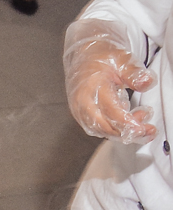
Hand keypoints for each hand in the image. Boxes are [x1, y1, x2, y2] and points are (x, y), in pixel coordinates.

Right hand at [65, 25, 157, 142]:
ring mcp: (80, 111)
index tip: (143, 128)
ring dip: (123, 132)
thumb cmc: (103, 58)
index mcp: (93, 88)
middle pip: (105, 126)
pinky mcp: (82, 116)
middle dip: (127, 132)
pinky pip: (97, 129)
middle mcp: (83, 103)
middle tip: (148, 130)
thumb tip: (147, 83)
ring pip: (101, 130)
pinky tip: (129, 123)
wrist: (83, 56)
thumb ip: (134, 72)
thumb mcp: (122, 59)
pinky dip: (114, 130)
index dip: (127, 122)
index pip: (111, 111)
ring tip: (143, 125)